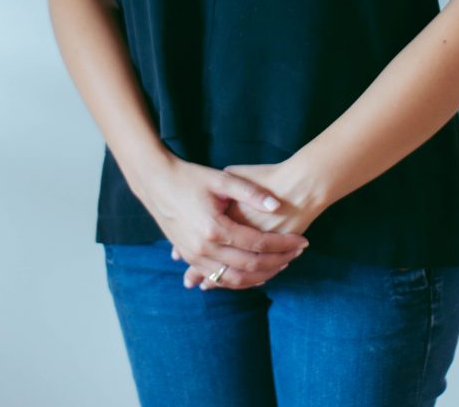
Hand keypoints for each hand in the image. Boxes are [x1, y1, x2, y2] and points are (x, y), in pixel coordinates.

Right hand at [138, 155, 308, 288]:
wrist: (156, 182)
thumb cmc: (190, 177)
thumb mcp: (222, 178)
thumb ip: (251, 193)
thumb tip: (277, 204)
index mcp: (215, 228)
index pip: (259, 244)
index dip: (283, 244)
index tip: (302, 241)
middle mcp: (204, 248)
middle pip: (250, 266)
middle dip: (278, 262)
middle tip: (297, 254)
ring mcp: (195, 256)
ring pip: (234, 279)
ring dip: (260, 276)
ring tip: (281, 266)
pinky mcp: (189, 257)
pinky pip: (218, 278)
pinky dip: (238, 281)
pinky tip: (254, 275)